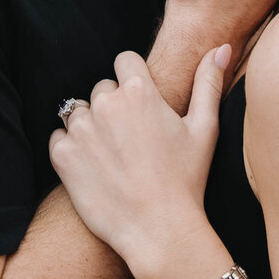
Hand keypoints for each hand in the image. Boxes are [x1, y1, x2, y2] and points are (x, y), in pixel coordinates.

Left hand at [49, 46, 228, 274]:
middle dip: (114, 108)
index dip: (133, 81)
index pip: (124, 60)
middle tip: (133, 142)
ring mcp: (81, 129)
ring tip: (114, 158)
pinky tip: (94, 169)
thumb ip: (208, 83)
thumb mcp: (205, 129)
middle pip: (102, 88)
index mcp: (139, 90)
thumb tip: (220, 47)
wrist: (159, 231)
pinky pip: (58, 138)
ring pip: (79, 112)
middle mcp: (106, 103)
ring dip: (91, 127)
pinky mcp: (62, 155)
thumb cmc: (187, 180)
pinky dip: (71, 149)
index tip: (142, 107)